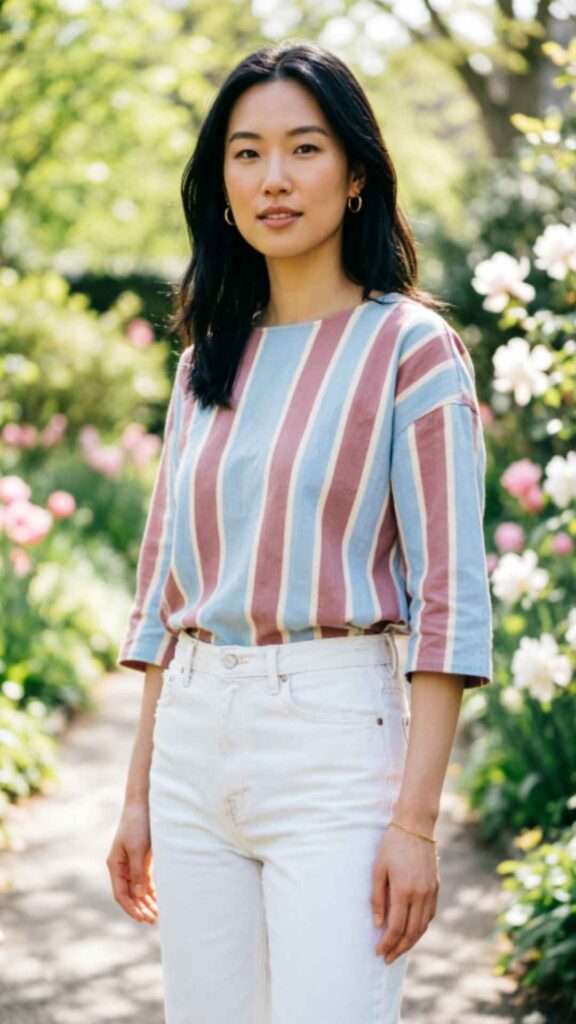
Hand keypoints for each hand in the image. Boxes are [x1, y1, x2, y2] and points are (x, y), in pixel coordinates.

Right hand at [106, 803, 158, 923]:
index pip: (121, 894)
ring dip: (147, 901)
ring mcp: (132, 863)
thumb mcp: (138, 849)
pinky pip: (145, 879)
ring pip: (138, 888)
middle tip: (154, 920)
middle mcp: (122, 867)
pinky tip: (159, 899)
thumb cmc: (137, 824)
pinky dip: (151, 890)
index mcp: (115, 865)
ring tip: (158, 914)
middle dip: (141, 908)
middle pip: (130, 894)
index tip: (142, 918)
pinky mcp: (142, 858)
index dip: (131, 908)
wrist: (143, 803)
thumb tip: (138, 895)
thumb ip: (138, 872)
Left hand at [371, 823, 439, 961]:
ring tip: (399, 949)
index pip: (396, 927)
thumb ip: (377, 897)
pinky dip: (421, 927)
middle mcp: (421, 894)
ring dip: (411, 941)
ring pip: (423, 926)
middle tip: (388, 958)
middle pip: (412, 932)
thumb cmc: (392, 845)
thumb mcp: (378, 869)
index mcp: (404, 890)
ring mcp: (431, 891)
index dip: (387, 943)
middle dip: (399, 948)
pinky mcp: (436, 886)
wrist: (415, 825)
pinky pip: (430, 914)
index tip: (379, 952)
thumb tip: (378, 923)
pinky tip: (412, 931)